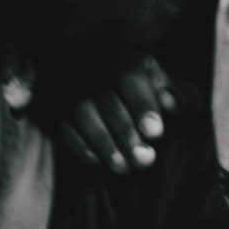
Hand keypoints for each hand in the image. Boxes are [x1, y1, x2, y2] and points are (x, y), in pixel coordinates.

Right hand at [59, 51, 177, 176]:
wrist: (84, 66)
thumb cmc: (130, 78)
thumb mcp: (152, 75)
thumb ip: (165, 90)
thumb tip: (171, 105)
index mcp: (123, 61)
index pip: (131, 80)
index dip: (143, 106)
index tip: (154, 132)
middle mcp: (94, 71)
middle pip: (108, 102)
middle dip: (126, 133)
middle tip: (143, 159)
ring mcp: (71, 89)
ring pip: (84, 117)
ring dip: (104, 145)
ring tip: (122, 167)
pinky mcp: (56, 107)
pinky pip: (65, 128)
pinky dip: (81, 147)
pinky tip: (98, 160)